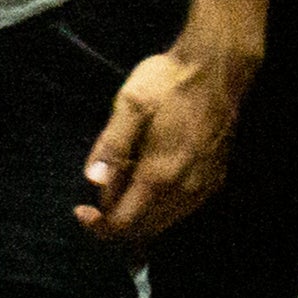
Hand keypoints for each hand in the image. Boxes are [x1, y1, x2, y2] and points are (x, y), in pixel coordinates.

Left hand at [79, 44, 245, 240]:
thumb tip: (92, 181)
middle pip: (144, 229)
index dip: (98, 225)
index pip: (124, 223)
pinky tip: (148, 181)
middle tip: (97, 196)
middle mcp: (184, 192)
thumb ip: (111, 146)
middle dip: (116, 221)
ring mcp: (203, 188)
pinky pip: (182, 210)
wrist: (217, 68)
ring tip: (121, 184)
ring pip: (164, 222)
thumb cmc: (168, 82)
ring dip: (138, 215)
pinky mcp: (215, 180)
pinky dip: (159, 207)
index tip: (80, 210)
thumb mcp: (130, 105)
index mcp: (159, 176)